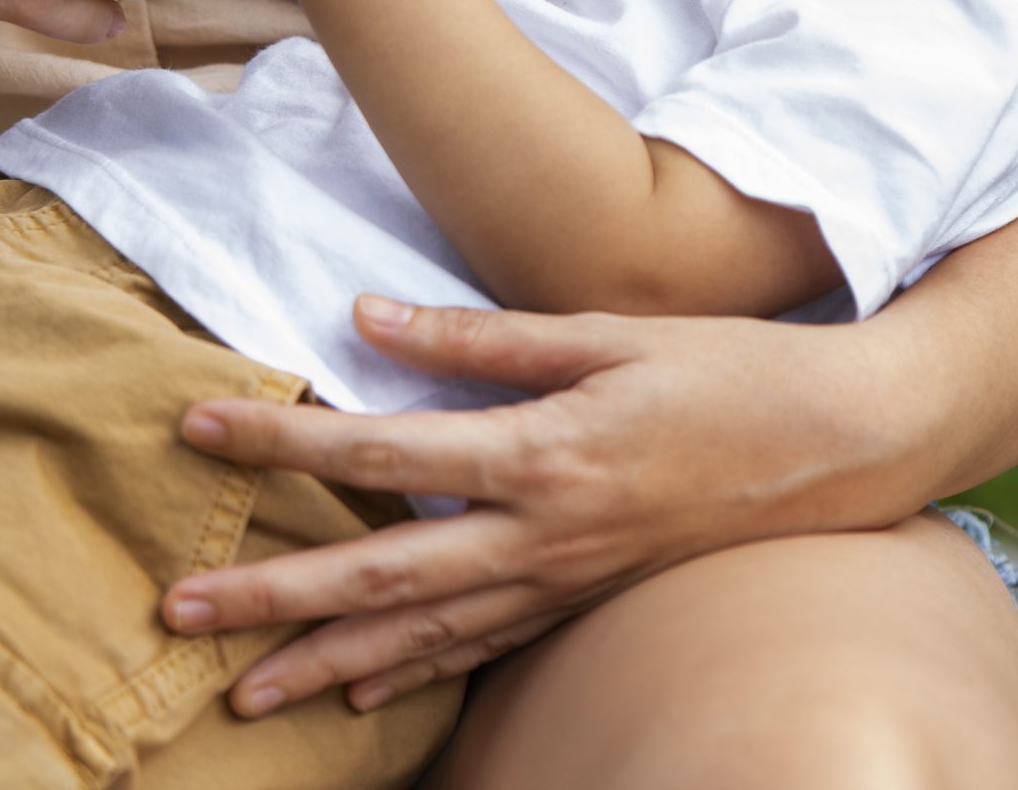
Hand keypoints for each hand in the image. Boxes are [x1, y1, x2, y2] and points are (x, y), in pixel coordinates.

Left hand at [162, 296, 914, 716]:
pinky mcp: (590, 599)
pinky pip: (487, 650)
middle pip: (380, 575)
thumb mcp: (613, 332)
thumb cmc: (731, 373)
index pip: (382, 452)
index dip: (282, 444)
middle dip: (271, 595)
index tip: (197, 429)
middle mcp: (545, 532)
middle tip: (175, 607)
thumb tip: (367, 320)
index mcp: (544, 450)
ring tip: (238, 689)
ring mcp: (568, 580)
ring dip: (324, 663)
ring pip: (423, 636)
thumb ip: (485, 338)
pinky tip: (357, 695)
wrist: (843, 444)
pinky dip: (415, 675)